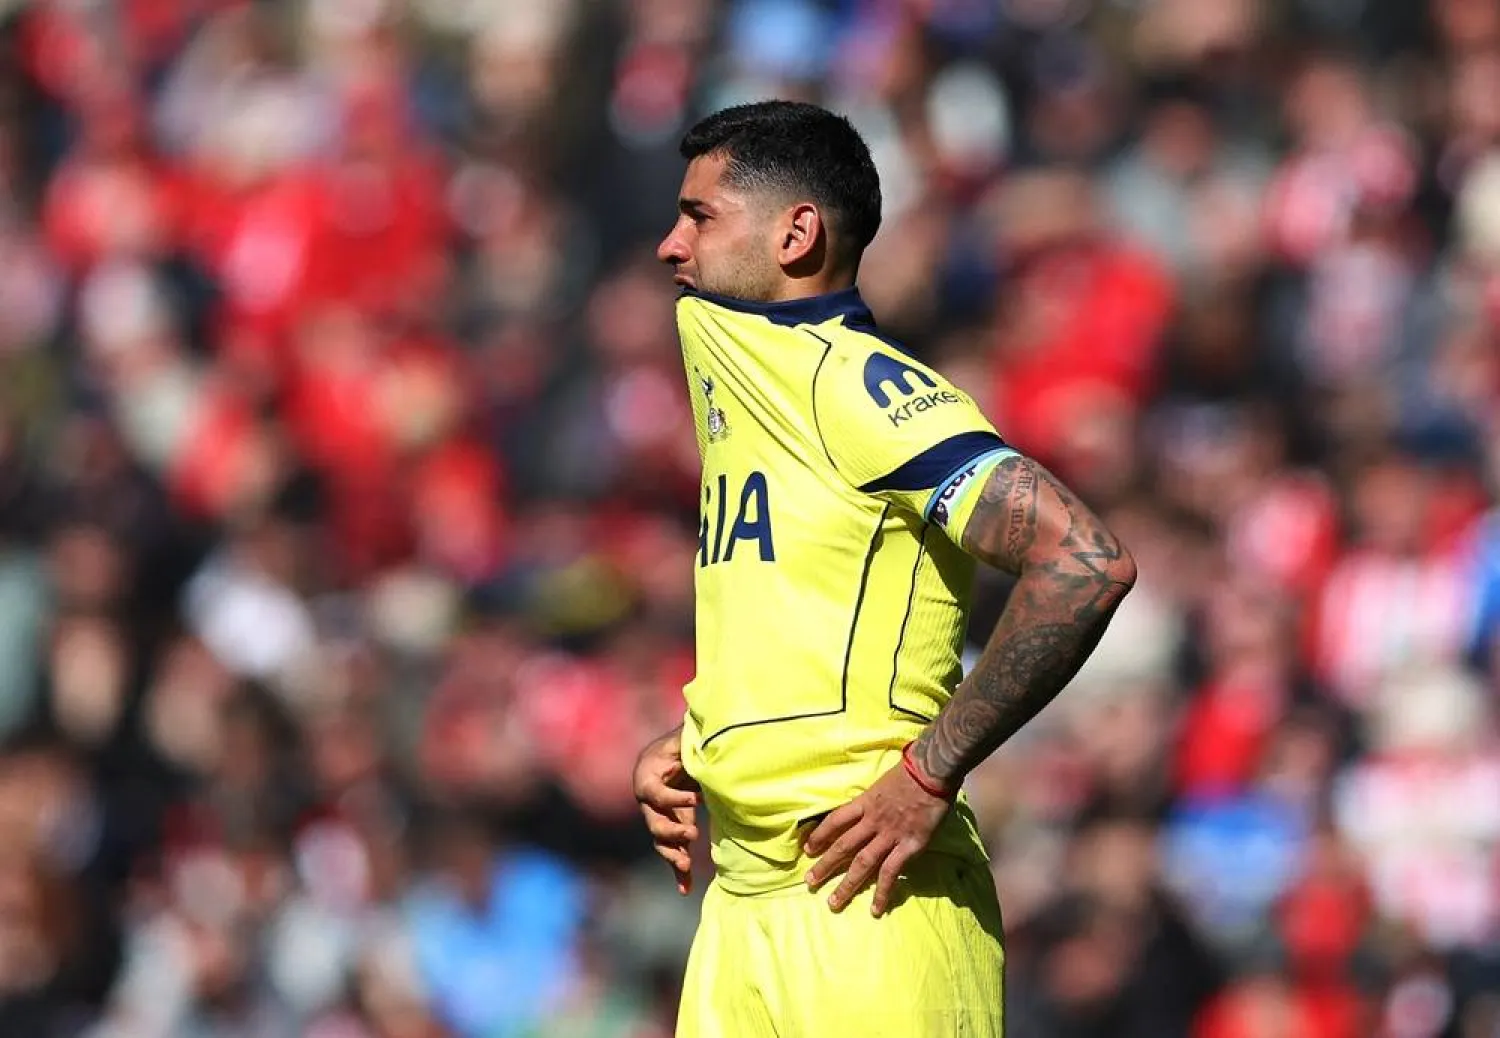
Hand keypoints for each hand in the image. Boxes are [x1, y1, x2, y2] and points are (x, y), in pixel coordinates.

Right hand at [633, 727, 700, 894]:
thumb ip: (688, 739)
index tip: (698, 797)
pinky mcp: (672, 829)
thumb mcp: (681, 740)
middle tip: (693, 833)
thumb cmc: (676, 745)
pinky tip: (685, 888)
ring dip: (673, 855)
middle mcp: (649, 803)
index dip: (674, 798)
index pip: (656, 794)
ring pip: (661, 842)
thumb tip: (701, 728)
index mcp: (647, 779)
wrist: (669, 757)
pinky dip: (677, 872)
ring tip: (686, 866)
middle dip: (672, 831)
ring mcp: (659, 818)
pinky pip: (672, 853)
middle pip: (654, 824)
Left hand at [802, 760, 950, 916]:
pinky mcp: (908, 847)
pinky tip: (875, 909)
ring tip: (833, 902)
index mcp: (864, 803)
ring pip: (862, 863)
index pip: (835, 820)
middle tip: (810, 882)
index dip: (820, 835)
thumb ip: (872, 799)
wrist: (931, 772)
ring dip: (847, 884)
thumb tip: (864, 809)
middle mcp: (872, 821)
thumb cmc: (910, 772)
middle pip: (843, 846)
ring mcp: (889, 836)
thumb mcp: (881, 782)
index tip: (807, 849)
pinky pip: (891, 873)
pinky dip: (882, 892)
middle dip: (825, 865)